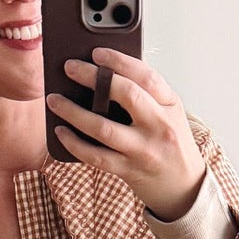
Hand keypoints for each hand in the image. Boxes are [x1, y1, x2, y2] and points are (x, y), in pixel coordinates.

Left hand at [45, 48, 207, 220]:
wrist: (183, 186)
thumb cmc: (170, 144)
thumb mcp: (168, 113)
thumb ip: (146, 94)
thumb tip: (105, 71)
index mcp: (170, 104)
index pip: (146, 75)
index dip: (119, 61)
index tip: (96, 53)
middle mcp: (159, 125)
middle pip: (126, 95)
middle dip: (93, 78)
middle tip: (70, 68)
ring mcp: (143, 150)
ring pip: (104, 128)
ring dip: (73, 112)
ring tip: (54, 100)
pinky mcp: (128, 170)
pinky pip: (96, 156)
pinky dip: (74, 143)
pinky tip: (61, 132)